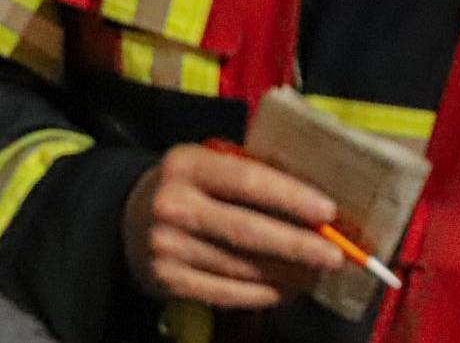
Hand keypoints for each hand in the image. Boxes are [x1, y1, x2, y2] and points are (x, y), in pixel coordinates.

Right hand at [122, 143, 344, 309]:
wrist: (124, 217)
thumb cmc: (185, 188)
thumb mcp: (206, 165)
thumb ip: (248, 174)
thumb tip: (311, 203)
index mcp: (186, 164)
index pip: (246, 181)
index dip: (290, 197)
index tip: (327, 211)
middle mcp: (173, 205)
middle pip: (247, 230)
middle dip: (297, 245)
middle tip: (334, 254)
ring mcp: (167, 246)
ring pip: (241, 267)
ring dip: (286, 274)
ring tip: (313, 272)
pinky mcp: (168, 280)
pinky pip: (226, 293)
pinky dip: (262, 294)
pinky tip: (283, 289)